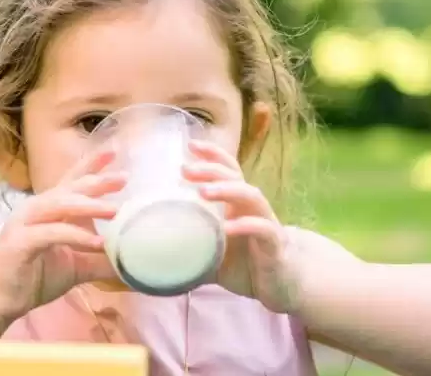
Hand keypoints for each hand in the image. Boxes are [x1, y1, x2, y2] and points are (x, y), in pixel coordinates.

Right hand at [0, 150, 124, 319]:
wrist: (1, 300)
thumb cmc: (36, 277)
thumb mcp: (77, 266)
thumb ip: (101, 260)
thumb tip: (132, 261)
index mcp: (48, 209)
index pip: (71, 181)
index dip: (91, 165)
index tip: (114, 151)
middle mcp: (36, 209)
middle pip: (69, 189)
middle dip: (97, 182)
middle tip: (123, 178)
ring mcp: (25, 223)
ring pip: (59, 205)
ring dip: (89, 206)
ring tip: (115, 211)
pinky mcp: (19, 242)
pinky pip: (51, 233)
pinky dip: (75, 236)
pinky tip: (97, 242)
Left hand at [182, 140, 301, 313]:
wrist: (281, 285)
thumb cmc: (244, 264)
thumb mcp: (209, 256)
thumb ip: (186, 251)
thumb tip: (150, 258)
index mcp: (236, 204)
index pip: (227, 170)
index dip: (212, 154)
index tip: (189, 145)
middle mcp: (251, 207)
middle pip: (234, 177)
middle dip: (210, 169)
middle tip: (185, 169)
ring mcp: (265, 223)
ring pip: (250, 196)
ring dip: (227, 190)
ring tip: (203, 192)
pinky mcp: (274, 244)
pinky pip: (263, 229)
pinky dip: (246, 225)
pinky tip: (228, 228)